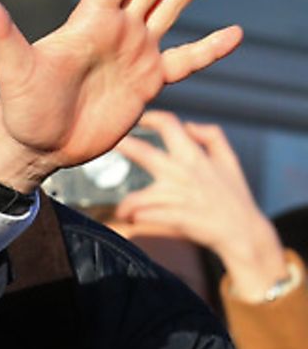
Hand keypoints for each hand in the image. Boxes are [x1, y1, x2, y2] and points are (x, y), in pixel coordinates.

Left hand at [0, 0, 241, 192]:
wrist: (37, 147)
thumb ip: (3, 33)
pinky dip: (210, 48)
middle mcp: (116, 30)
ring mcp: (135, 54)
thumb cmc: (22, 108)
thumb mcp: (15, 68)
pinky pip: (187, 61)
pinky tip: (236, 33)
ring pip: (171, 7)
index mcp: (90, 22)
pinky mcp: (148, 82)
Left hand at [114, 110, 288, 299]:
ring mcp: (179, 196)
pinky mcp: (177, 218)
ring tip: (124, 211)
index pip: (170, 125)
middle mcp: (183, 173)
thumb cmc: (233, 195)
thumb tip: (189, 124)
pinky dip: (134, 218)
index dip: (151, 117)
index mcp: (195, 156)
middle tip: (106, 147)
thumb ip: (213, 137)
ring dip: (126, 206)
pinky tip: (132, 221)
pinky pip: (144, 216)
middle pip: (145, 153)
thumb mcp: (230, 160)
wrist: (243, 231)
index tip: (136, 118)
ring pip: (138, 197)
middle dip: (123, 146)